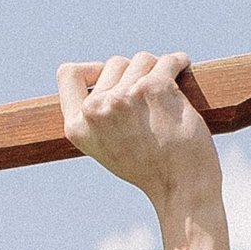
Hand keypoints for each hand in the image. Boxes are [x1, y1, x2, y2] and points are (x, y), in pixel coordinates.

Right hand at [58, 52, 230, 249]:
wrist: (181, 189)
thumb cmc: (149, 169)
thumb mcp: (105, 147)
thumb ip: (95, 116)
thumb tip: (102, 77)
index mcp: (77, 125)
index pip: (68, 74)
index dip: (93, 70)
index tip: (115, 77)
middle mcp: (96, 110)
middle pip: (114, 64)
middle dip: (134, 74)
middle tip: (151, 100)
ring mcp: (124, 97)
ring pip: (141, 60)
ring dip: (157, 71)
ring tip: (167, 93)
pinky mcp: (154, 88)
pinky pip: (167, 61)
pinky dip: (177, 61)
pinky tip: (182, 65)